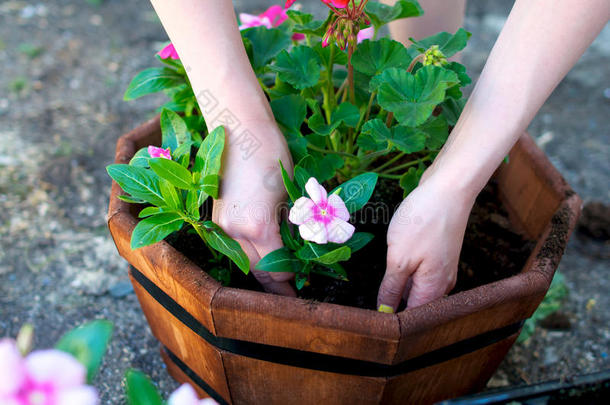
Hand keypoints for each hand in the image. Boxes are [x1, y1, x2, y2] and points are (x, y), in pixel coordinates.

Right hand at [212, 119, 295, 295]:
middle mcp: (235, 232)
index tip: (302, 285)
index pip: (277, 269)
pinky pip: (232, 245)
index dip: (291, 281)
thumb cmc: (273, 155)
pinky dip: (247, 253)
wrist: (240, 129)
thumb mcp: (291, 195)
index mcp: (259, 227)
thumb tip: (297, 251)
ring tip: (276, 279)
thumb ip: (290, 228)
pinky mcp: (216, 216)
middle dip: (275, 284)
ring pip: (242, 261)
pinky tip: (260, 255)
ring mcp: (221, 225)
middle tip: (291, 293)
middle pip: (257, 271)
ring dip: (259, 271)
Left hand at [377, 175, 474, 311]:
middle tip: (374, 294)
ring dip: (400, 284)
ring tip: (386, 274)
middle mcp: (442, 284)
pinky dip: (408, 268)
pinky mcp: (440, 253)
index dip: (391, 320)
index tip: (373, 317)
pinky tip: (397, 256)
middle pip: (415, 304)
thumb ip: (391, 288)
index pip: (411, 319)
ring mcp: (442, 268)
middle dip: (395, 302)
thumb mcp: (399, 258)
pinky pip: (420, 270)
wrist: (449, 189)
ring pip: (417, 286)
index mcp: (433, 290)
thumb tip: (385, 312)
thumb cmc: (424, 222)